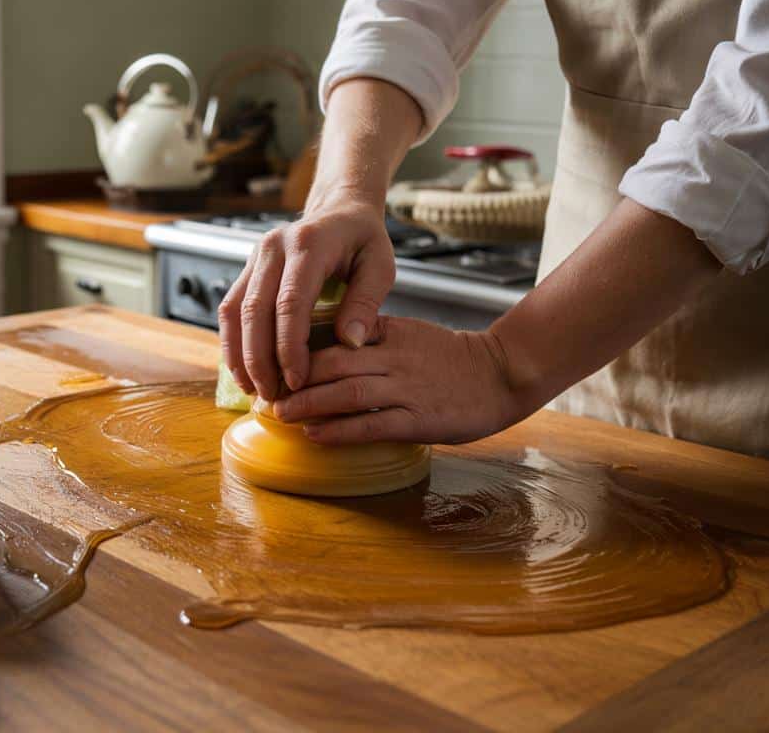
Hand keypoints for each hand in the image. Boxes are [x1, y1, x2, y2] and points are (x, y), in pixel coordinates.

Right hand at [218, 194, 396, 401]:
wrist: (340, 209)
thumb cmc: (362, 240)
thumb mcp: (380, 265)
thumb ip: (366, 302)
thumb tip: (350, 344)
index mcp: (308, 244)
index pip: (290, 302)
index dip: (289, 346)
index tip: (297, 380)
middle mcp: (273, 247)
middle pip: (254, 310)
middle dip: (259, 359)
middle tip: (271, 395)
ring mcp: (255, 257)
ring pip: (234, 311)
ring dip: (240, 354)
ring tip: (253, 389)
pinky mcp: (247, 269)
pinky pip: (230, 308)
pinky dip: (233, 342)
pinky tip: (243, 369)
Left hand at [270, 316, 528, 444]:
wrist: (503, 374)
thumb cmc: (451, 358)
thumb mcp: (408, 332)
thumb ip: (370, 335)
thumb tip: (322, 342)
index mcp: (389, 333)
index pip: (334, 335)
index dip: (299, 349)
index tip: (273, 360)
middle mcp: (394, 359)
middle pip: (332, 364)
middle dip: (294, 378)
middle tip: (265, 391)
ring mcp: (406, 389)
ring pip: (346, 393)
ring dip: (309, 405)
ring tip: (281, 414)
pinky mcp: (419, 419)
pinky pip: (371, 424)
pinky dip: (340, 430)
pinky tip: (315, 435)